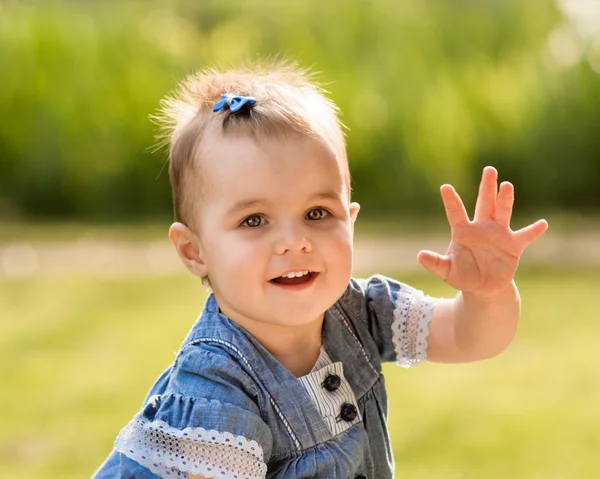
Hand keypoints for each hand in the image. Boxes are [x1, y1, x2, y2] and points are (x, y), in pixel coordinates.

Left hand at [417, 166, 547, 296]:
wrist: (483, 286)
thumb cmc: (462, 275)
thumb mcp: (447, 271)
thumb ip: (435, 263)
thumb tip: (419, 256)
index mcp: (463, 231)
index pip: (456, 212)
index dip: (451, 200)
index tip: (444, 187)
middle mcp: (482, 227)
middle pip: (484, 203)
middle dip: (486, 187)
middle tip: (489, 169)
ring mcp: (499, 234)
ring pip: (503, 212)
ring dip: (505, 199)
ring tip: (506, 185)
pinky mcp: (513, 245)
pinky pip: (525, 236)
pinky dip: (533, 231)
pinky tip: (542, 224)